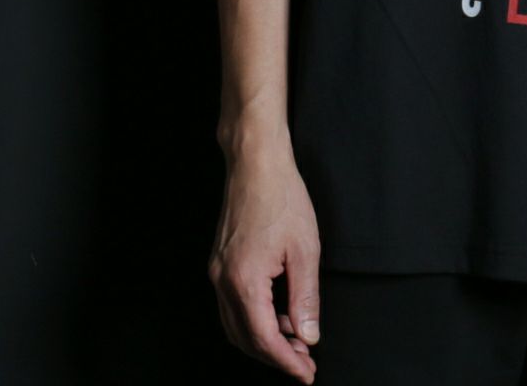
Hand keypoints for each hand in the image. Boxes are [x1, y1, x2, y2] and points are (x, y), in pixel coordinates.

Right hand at [207, 149, 322, 382]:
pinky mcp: (220, 262)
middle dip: (275, 356)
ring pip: (236, 324)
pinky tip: (278, 313)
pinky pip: (233, 304)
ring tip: (295, 340)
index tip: (307, 373)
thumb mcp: (305, 248)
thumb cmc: (282, 197)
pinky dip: (254, 318)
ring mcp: (217, 271)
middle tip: (304, 362)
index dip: (287, 361)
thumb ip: (305, 297)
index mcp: (244, 281)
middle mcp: (223, 280)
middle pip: (245, 338)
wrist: (256, 162)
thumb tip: (308, 335)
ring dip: (264, 339)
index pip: (264, 339)